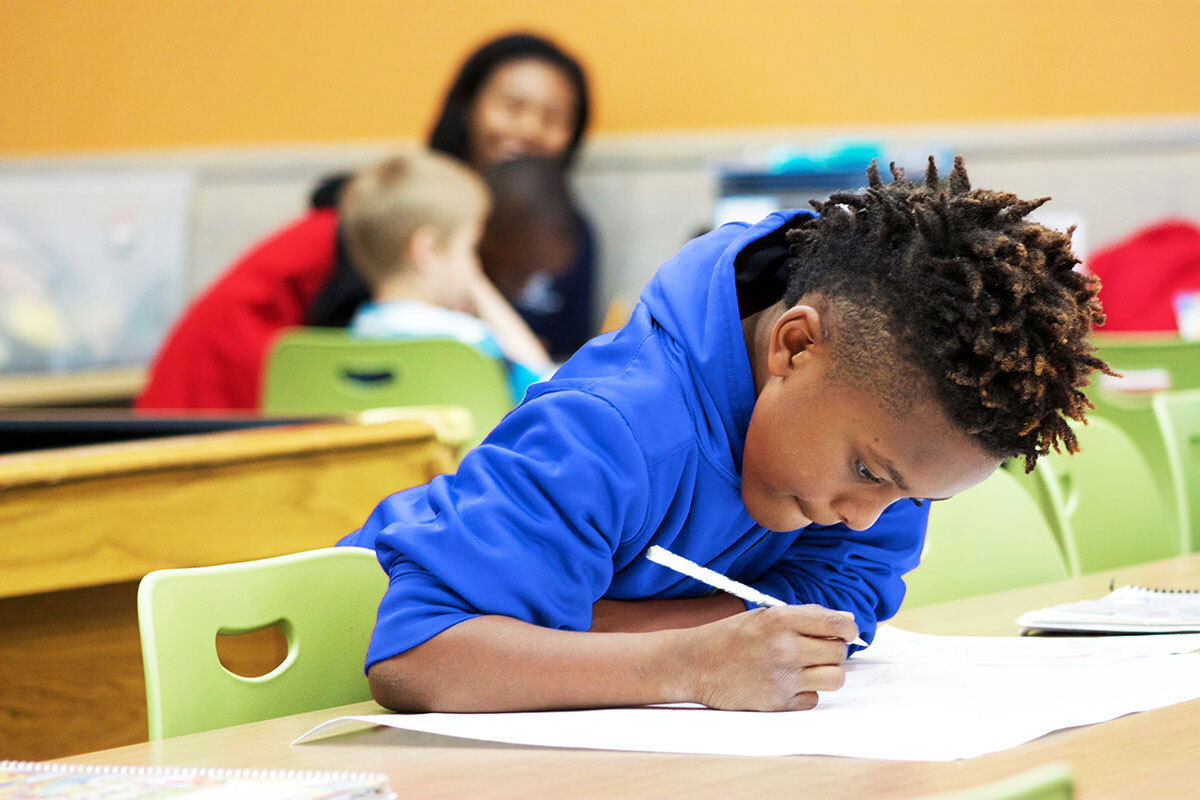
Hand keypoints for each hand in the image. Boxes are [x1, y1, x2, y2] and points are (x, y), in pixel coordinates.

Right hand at [680, 605, 855, 710]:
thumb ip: (806, 617)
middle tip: (817, 649)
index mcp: (781, 620)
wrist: (694, 665)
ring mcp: (783, 679)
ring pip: (836, 678)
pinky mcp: (779, 703)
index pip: (837, 625)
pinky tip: (788, 683)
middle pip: (839, 652)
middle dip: (834, 650)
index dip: (849, 629)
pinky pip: (814, 699)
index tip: (847, 632)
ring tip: (808, 667)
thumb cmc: (731, 636)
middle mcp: (785, 649)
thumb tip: (847, 621)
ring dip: (826, 672)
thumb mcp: (765, 616)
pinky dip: (806, 692)